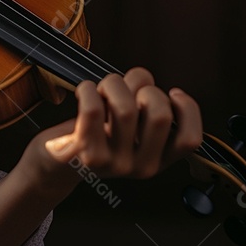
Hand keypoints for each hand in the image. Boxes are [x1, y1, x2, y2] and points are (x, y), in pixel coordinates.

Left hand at [29, 67, 202, 182]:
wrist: (56, 164)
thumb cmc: (93, 135)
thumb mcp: (127, 127)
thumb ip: (143, 103)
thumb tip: (143, 78)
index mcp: (157, 159)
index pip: (190, 139)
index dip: (188, 109)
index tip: (172, 92)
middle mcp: (140, 167)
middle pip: (160, 115)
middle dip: (145, 88)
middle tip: (126, 90)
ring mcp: (114, 164)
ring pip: (125, 108)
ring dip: (113, 85)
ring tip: (102, 89)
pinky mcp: (85, 155)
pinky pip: (93, 111)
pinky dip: (89, 90)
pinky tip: (86, 90)